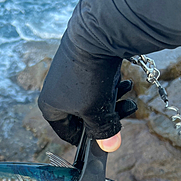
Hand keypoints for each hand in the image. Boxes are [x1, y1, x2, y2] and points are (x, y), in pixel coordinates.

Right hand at [38, 31, 136, 149]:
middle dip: (106, 118)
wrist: (96, 32)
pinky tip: (127, 83)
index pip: (66, 133)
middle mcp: (56, 91)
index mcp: (50, 106)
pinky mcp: (83, 62)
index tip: (104, 142)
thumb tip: (110, 148)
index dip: (86, 140)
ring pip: (94, 99)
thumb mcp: (96, 112)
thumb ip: (103, 132)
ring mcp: (69, 76)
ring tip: (131, 98)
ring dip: (113, 102)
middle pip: (84, 116)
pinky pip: (97, 83)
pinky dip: (112, 87)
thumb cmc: (88, 77)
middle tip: (123, 116)